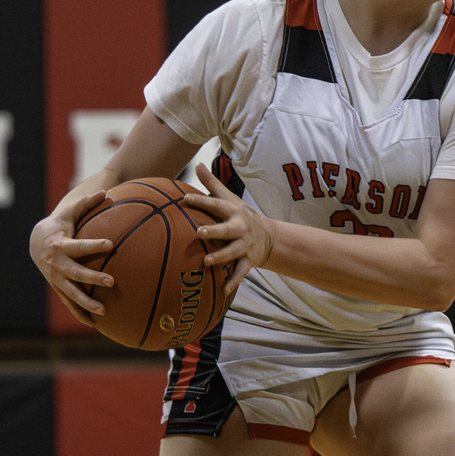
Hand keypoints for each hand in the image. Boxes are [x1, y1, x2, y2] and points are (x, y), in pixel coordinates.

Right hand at [29, 191, 112, 326]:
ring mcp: (56, 279)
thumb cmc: (59, 224)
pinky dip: (80, 313)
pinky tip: (95, 324)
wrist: (35, 242)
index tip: (111, 244)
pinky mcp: (58, 288)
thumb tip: (106, 192)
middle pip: (75, 273)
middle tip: (112, 281)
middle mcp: (56, 265)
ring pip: (71, 294)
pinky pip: (69, 303)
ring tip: (105, 311)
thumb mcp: (70, 213)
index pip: (79, 246)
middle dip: (93, 278)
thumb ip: (87, 204)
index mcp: (59, 245)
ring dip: (87, 304)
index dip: (94, 245)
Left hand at [184, 163, 273, 295]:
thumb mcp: (230, 198)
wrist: (270, 237)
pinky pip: (241, 273)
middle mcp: (240, 228)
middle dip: (214, 231)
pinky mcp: (248, 261)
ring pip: (233, 252)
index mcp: (233, 212)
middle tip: (199, 232)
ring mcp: (245, 245)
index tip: (184, 199)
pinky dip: (233, 282)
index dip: (201, 201)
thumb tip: (197, 164)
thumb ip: (212, 184)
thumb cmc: (241, 215)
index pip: (216, 204)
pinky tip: (223, 291)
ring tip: (206, 262)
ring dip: (221, 257)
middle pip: (227, 229)